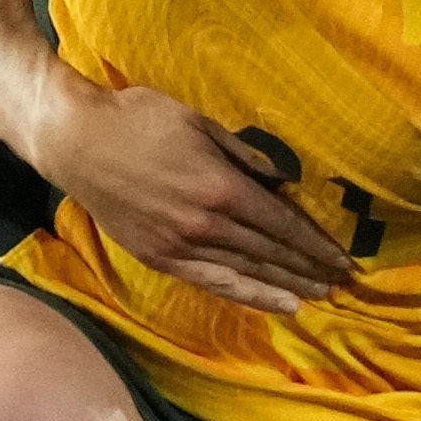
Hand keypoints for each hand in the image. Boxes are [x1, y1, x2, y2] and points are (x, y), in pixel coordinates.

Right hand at [39, 78, 351, 313]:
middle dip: (309, 268)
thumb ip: (245, 155)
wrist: (76, 141)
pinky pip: (213, 283)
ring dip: (286, 286)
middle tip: (341, 282)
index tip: (343, 258)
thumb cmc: (138, 119)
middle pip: (270, 253)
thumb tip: (282, 182)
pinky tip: (274, 302)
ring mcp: (181, 246)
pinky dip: (247, 294)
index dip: (316, 244)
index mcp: (222, 187)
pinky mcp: (160, 258)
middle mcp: (207, 224)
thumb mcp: (200, 122)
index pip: (282, 225)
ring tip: (317, 297)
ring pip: (246, 272)